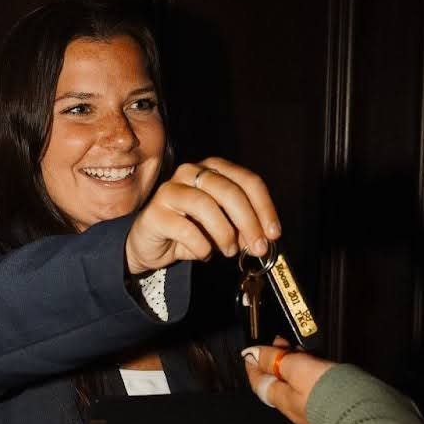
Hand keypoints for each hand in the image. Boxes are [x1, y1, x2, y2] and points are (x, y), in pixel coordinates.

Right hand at [124, 158, 280, 275]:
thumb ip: (242, 228)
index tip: (274, 233)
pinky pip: (185, 229)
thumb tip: (263, 240)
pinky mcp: (155, 213)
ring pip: (206, 206)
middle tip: (258, 248)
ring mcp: (170, 190)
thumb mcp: (223, 227)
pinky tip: (203, 254)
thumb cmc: (189, 232)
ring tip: (229, 251)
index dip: (265, 208)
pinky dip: (201, 246)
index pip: (247, 181)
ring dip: (225, 234)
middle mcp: (190, 172)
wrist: (150, 244)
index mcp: (212, 169)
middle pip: (229, 191)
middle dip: (249, 223)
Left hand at [242, 341, 334, 423]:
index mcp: (284, 402)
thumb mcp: (296, 367)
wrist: (365, 412)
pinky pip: (314, 392)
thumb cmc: (332, 393)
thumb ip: (274, 359)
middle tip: (278, 343)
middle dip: (275, 363)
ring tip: (298, 350)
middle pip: (278, 385)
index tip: (250, 353)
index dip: (254, 366)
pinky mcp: (332, 411)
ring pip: (296, 388)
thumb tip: (253, 353)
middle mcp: (296, 411)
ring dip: (294, 368)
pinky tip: (318, 368)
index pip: (259, 384)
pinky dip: (310, 377)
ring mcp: (314, 413)